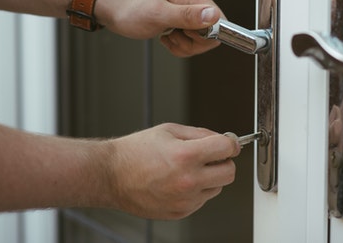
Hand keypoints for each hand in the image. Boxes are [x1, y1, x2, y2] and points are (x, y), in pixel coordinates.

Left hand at [97, 0, 222, 56]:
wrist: (115, 8)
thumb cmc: (132, 9)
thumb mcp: (159, 14)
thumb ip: (187, 15)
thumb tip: (214, 16)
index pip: (220, 22)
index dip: (206, 36)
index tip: (186, 34)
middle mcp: (194, 3)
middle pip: (212, 34)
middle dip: (193, 43)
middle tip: (173, 35)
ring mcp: (188, 13)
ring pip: (201, 41)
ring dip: (184, 45)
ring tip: (167, 35)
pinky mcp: (181, 22)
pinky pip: (190, 42)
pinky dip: (178, 45)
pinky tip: (165, 37)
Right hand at [100, 123, 239, 218]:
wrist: (111, 175)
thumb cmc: (135, 151)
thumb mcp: (169, 130)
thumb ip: (200, 134)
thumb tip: (223, 139)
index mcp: (186, 155)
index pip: (227, 148)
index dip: (231, 143)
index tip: (229, 143)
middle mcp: (188, 180)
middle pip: (230, 173)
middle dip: (224, 162)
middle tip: (212, 156)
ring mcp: (185, 200)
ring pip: (217, 188)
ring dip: (210, 177)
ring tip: (188, 169)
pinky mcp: (180, 212)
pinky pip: (202, 200)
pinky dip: (197, 190)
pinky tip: (179, 181)